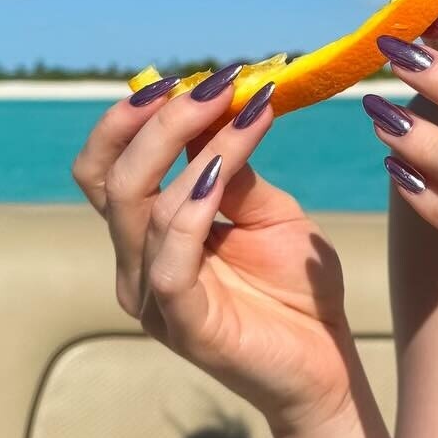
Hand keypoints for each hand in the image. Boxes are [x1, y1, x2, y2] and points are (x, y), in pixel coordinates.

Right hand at [70, 68, 355, 437]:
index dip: (133, 119)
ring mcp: (154, 298)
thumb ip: (233, 166)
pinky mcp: (183, 325)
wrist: (329, 360)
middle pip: (113, 180)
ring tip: (243, 109)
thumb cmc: (295, 287)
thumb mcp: (267, 209)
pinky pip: (169, 261)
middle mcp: (137, 263)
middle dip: (157, 122)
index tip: (187, 76)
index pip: (108, 167)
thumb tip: (219, 102)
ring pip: (141, 209)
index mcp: (149, 234)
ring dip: (192, 148)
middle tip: (212, 84)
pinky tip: (220, 173)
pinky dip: (190, 209)